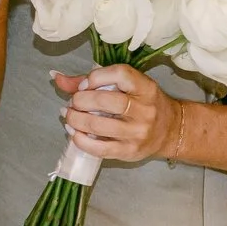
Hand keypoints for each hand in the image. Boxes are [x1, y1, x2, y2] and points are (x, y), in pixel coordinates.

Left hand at [53, 62, 181, 163]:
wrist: (170, 130)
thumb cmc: (144, 103)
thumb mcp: (127, 86)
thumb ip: (94, 80)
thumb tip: (56, 78)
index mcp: (145, 87)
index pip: (120, 74)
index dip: (96, 77)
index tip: (85, 84)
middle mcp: (144, 109)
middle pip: (105, 101)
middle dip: (81, 100)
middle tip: (73, 102)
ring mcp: (137, 132)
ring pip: (99, 125)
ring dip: (76, 119)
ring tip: (69, 116)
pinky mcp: (129, 151)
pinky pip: (100, 148)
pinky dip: (81, 140)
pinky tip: (74, 133)